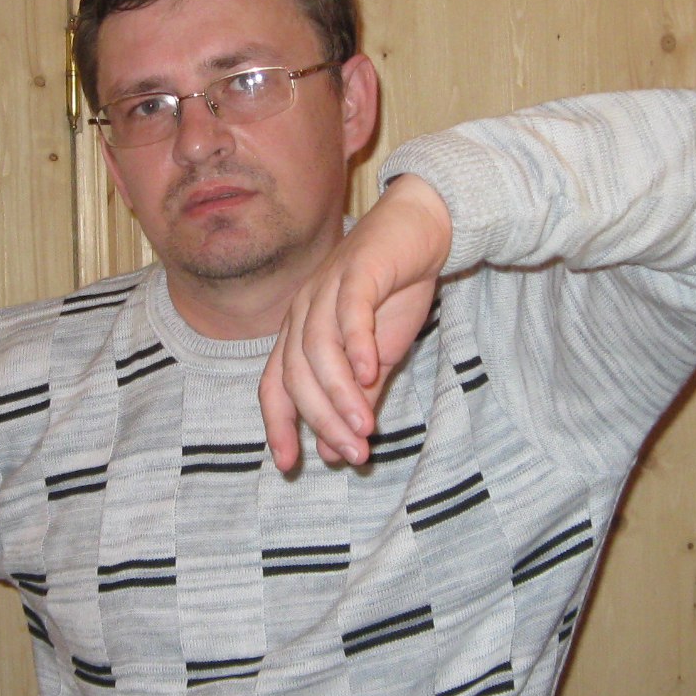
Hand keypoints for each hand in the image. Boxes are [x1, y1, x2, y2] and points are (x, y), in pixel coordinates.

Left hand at [261, 174, 453, 469]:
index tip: (289, 465)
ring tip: (366, 428)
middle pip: (297, 374)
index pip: (274, 385)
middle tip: (354, 454)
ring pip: (319, 350)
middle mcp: (303, 312)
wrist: (421, 230)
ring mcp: (326, 289)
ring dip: (340, 393)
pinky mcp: (357, 270)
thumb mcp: (379, 357)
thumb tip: (335, 449)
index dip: (277, 425)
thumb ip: (357, 400)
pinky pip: (349, 311)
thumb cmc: (394, 293)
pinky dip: (357, 344)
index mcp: (299, 334)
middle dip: (323, 420)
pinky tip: (372, 371)